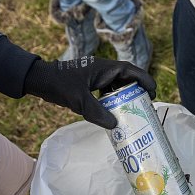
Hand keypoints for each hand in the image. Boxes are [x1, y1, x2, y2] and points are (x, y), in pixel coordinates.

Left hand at [23, 56, 156, 127]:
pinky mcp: (89, 84)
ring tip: (133, 111)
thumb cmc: (59, 84)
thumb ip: (97, 112)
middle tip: (146, 105)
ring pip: (117, 85)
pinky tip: (113, 113)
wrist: (40, 80)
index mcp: (105, 68)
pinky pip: (106, 91)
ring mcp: (96, 76)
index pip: (131, 70)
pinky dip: (113, 100)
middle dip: (138, 90)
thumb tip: (115, 126)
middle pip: (127, 78)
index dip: (145, 80)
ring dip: (125, 96)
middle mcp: (103, 70)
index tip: (153, 93)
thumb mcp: (79, 100)